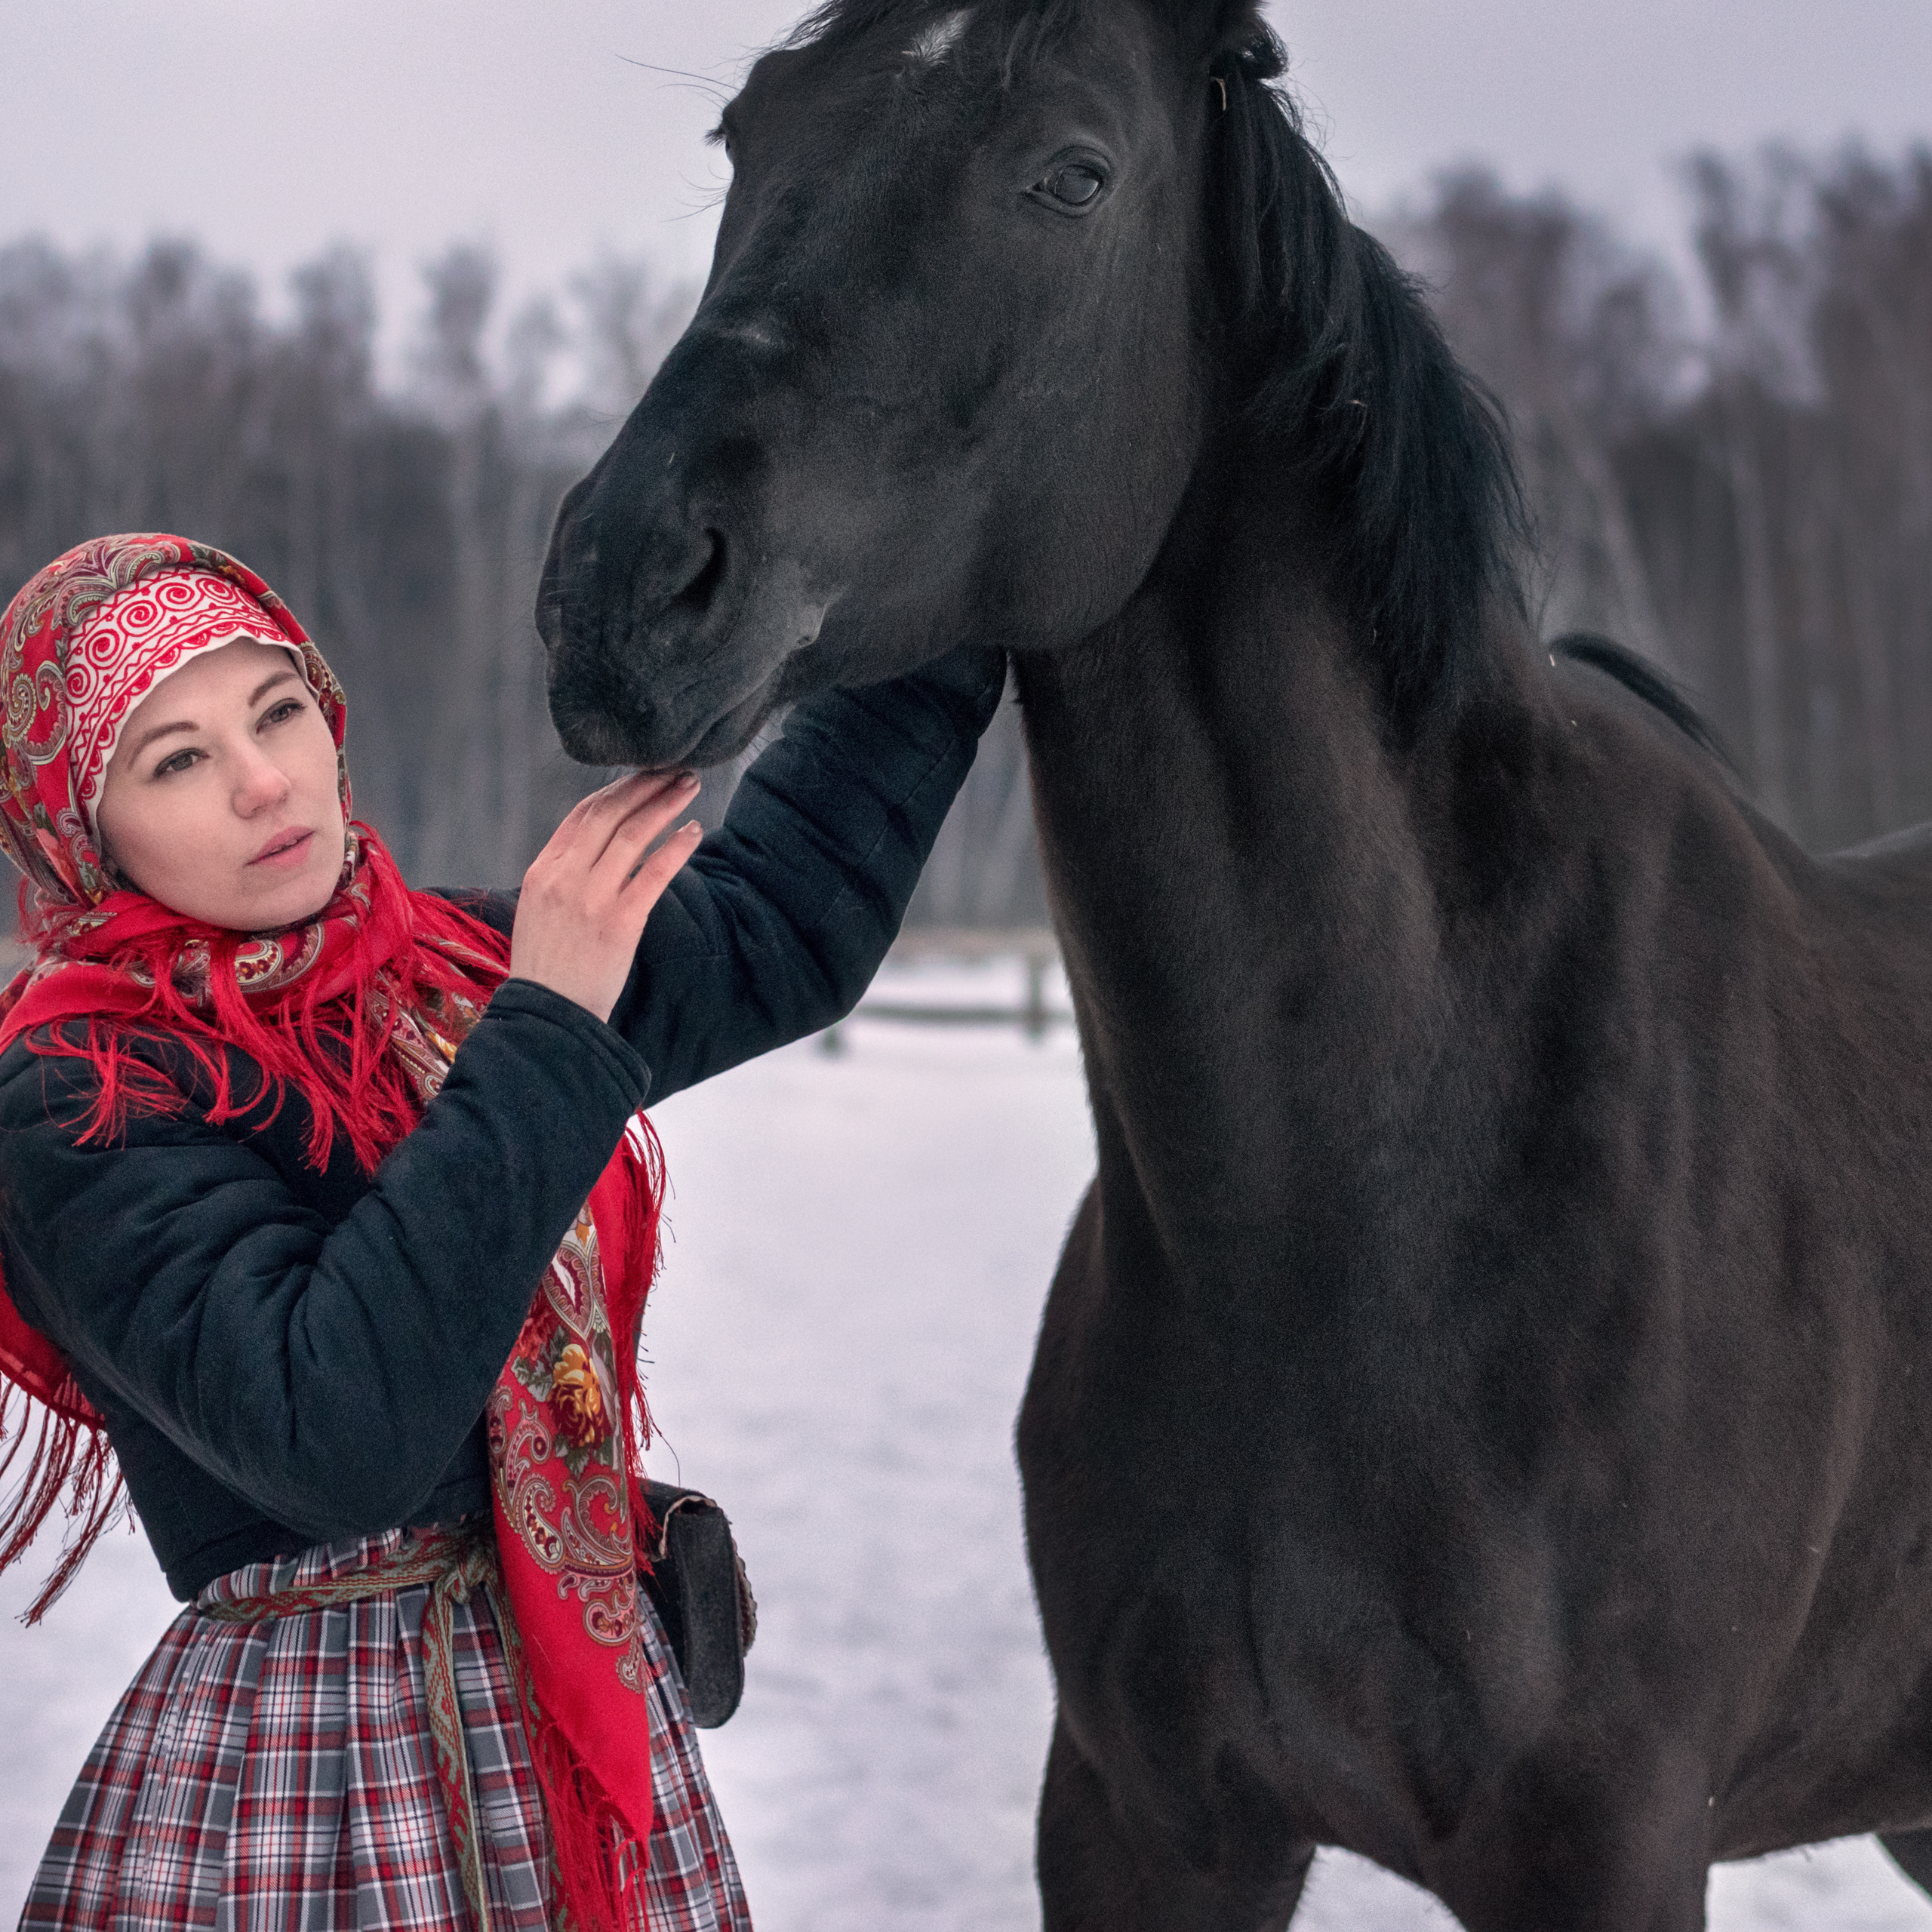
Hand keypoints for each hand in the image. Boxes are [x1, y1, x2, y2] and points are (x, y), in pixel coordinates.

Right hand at [509, 769, 702, 1022]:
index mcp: (542, 872)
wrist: (547, 1016)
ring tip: (690, 785)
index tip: (641, 776)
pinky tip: (693, 831)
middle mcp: (564, 878)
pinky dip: (676, 846)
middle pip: (609, 813)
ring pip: (633, 834)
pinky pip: (654, 872)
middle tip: (673, 768)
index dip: (615, 790)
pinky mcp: (620, 922)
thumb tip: (596, 849)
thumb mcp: (538, 911)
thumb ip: (563, 877)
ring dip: (665, 804)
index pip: (581, 815)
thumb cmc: (548, 968)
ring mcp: (591, 898)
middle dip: (644, 785)